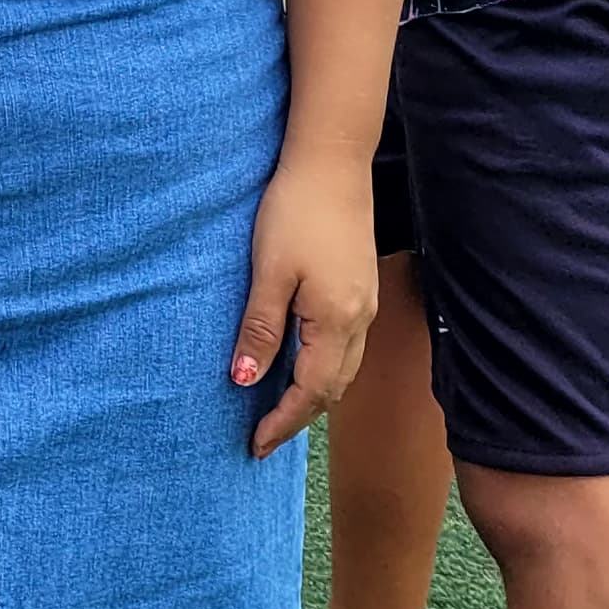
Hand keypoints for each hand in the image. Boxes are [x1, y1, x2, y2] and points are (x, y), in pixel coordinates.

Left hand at [232, 148, 379, 454]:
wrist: (331, 162)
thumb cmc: (295, 212)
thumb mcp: (269, 272)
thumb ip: (260, 329)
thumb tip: (245, 380)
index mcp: (336, 322)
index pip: (311, 392)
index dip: (282, 422)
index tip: (254, 446)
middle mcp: (358, 320)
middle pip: (332, 388)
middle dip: (299, 415)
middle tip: (261, 434)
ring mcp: (363, 304)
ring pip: (341, 368)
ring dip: (312, 392)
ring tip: (276, 406)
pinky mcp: (359, 287)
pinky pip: (343, 345)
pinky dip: (321, 365)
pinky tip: (297, 360)